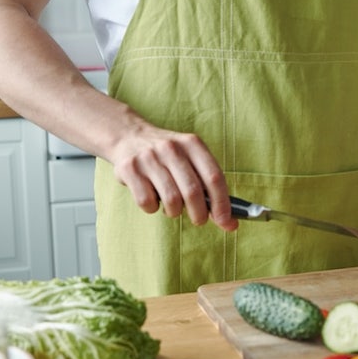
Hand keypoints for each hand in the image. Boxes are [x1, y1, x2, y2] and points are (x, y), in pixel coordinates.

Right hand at [107, 125, 237, 231]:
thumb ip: (208, 186)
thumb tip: (229, 221)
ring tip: (173, 207)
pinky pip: (147, 201)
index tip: (227, 222)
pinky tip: (152, 199)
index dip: (222, 203)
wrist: (128, 136)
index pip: (214, 177)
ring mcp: (149, 158)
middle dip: (200, 214)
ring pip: (171, 200)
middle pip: (193, 192)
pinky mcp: (130, 169)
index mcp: (192, 144)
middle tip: (199, 220)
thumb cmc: (167, 155)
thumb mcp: (190, 159)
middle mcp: (171, 148)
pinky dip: (152, 208)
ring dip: (175, 212)